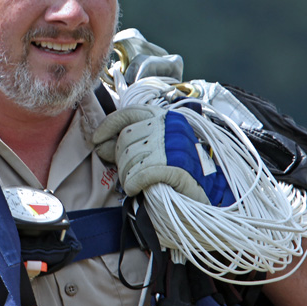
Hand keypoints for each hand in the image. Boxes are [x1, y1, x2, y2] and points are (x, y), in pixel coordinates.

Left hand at [93, 105, 232, 204]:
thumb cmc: (179, 169)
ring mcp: (172, 146)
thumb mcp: (156, 147)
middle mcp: (169, 127)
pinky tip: (136, 188)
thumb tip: (100, 143)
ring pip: (131, 158)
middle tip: (124, 171)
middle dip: (118, 158)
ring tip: (134, 182)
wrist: (209, 191)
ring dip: (126, 174)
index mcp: (165, 118)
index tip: (97, 139)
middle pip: (126, 138)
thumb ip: (132, 141)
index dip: (109, 126)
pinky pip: (141, 174)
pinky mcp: (175, 167)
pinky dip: (134, 183)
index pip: (129, 113)